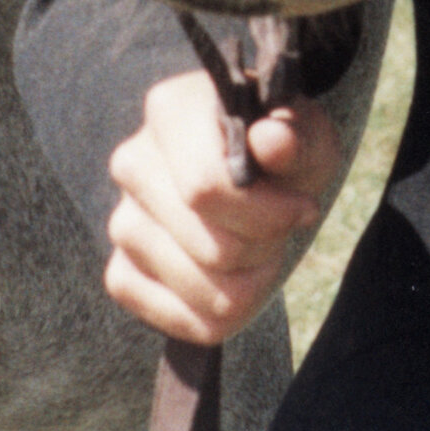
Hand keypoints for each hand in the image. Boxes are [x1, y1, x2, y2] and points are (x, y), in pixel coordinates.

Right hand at [104, 71, 342, 346]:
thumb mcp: (308, 137)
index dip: (268, 213)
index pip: (206, 188)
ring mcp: (122, 221)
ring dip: (249, 281)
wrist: (259, 180)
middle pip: (211, 247)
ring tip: (260, 245)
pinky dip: (221, 312)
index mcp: (171, 110)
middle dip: (264, 247)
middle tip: (283, 227)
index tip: (304, 207)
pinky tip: (236, 277)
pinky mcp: (121, 273)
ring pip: (199, 288)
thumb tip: (272, 139)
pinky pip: (177, 320)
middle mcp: (133, 163)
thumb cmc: (284, 153)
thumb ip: (296, 138)